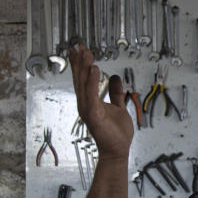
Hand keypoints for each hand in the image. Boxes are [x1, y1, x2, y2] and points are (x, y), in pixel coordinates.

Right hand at [69, 44, 133, 159]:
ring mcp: (88, 109)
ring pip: (84, 84)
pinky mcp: (94, 115)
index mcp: (90, 101)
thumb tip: (115, 78)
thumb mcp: (118, 106)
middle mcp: (86, 104)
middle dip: (79, 62)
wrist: (117, 150)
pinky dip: (92, 82)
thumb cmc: (115, 133)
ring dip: (84, 67)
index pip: (83, 79)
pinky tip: (94, 69)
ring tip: (85, 53)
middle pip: (81, 79)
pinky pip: (92, 95)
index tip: (79, 50)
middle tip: (78, 46)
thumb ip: (115, 92)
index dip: (80, 64)